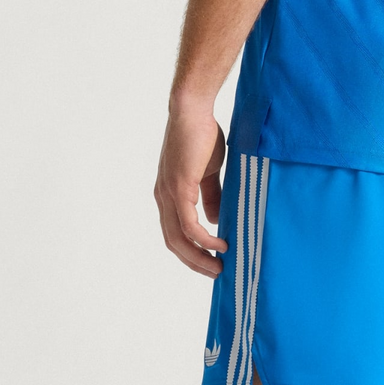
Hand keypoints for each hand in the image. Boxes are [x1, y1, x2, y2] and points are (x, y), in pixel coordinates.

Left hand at [155, 101, 228, 277]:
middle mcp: (163, 198)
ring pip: (179, 239)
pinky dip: (203, 238)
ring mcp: (168, 194)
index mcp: (169, 195)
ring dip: (198, 256)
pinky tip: (220, 244)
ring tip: (219, 266)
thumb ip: (210, 195)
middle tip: (216, 273)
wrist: (193, 111)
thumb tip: (215, 220)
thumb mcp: (208, 171)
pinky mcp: (178, 188)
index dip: (191, 250)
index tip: (210, 262)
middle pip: (174, 243)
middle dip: (194, 262)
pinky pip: (188, 224)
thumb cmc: (202, 135)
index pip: (175, 233)